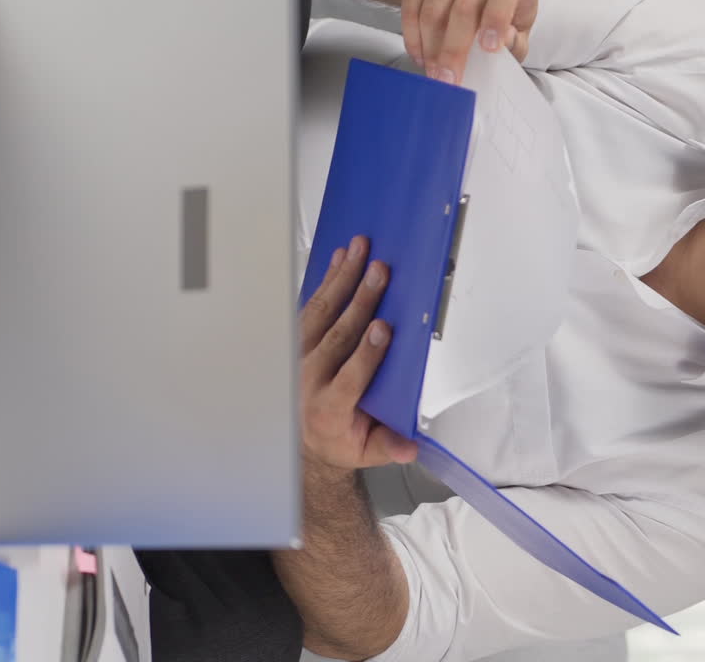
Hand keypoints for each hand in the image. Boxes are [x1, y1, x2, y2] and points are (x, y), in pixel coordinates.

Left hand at [299, 235, 417, 472]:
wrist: (302, 433)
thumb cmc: (339, 436)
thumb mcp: (365, 452)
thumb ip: (387, 447)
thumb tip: (408, 448)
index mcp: (329, 408)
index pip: (349, 377)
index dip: (366, 354)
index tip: (383, 329)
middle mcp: (309, 378)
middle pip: (336, 335)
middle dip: (360, 301)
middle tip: (379, 274)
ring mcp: (299, 355)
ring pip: (322, 312)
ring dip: (343, 279)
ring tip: (361, 252)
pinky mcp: (296, 337)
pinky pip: (311, 304)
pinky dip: (326, 279)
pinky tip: (340, 258)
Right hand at [398, 0, 538, 84]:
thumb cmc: (499, 3)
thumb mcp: (519, 24)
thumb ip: (516, 40)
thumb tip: (504, 43)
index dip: (496, 20)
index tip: (488, 48)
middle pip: (464, 7)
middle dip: (452, 51)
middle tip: (448, 78)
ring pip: (433, 8)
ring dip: (429, 47)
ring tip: (433, 69)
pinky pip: (410, 2)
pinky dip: (412, 33)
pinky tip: (420, 50)